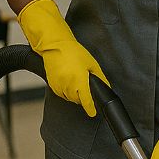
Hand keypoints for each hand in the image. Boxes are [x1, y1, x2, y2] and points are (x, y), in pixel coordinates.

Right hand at [18, 0, 107, 116]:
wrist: (54, 46)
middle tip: (83, 82)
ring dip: (74, 93)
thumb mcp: (92, 63)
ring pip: (70, 97)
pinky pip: (62, 93)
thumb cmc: (73, 52)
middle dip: (83, 95)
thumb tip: (105, 87)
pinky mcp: (52, 85)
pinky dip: (66, 90)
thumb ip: (100, 77)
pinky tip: (68, 79)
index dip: (90, 108)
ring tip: (75, 78)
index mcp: (79, 81)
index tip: (93, 112)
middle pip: (78, 100)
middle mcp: (68, 86)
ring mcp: (59, 86)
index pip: (86, 101)